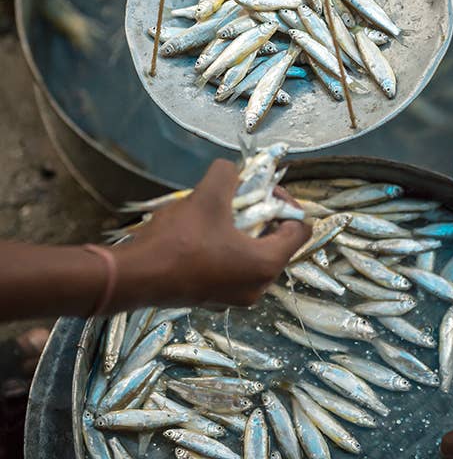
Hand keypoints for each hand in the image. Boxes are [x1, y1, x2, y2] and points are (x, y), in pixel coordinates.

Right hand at [113, 159, 310, 309]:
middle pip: (277, 242)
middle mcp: (257, 287)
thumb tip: (231, 169)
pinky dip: (226, 249)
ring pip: (252, 255)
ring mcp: (235, 298)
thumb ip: (227, 174)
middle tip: (238, 198)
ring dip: (241, 231)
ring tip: (216, 213)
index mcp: (266, 264)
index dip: (286, 203)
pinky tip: (200, 235)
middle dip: (262, 215)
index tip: (262, 190)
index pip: (300, 229)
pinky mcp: (214, 300)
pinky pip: (232, 268)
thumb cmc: (179, 239)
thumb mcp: (207, 195)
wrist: (135, 277)